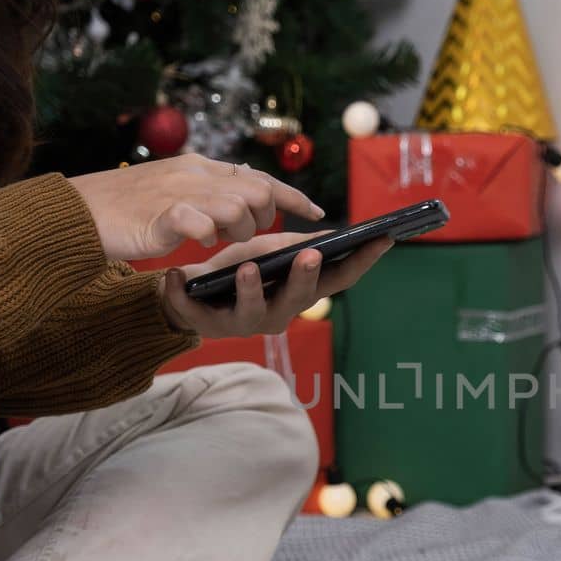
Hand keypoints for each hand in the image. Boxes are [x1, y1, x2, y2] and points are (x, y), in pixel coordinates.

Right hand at [68, 154, 323, 260]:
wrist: (77, 212)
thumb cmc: (126, 209)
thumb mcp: (175, 191)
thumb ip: (209, 192)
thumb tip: (247, 201)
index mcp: (199, 167)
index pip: (259, 176)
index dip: (292, 196)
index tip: (318, 212)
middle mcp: (194, 174)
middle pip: (257, 192)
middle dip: (263, 220)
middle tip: (244, 236)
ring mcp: (179, 193)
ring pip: (239, 206)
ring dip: (238, 230)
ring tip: (218, 240)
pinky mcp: (162, 216)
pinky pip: (203, 224)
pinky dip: (209, 237)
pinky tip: (198, 243)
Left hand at [155, 231, 393, 337]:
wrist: (190, 292)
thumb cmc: (239, 271)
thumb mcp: (270, 252)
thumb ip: (299, 246)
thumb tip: (335, 235)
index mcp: (299, 293)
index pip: (339, 279)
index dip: (363, 261)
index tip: (384, 238)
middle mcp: (278, 314)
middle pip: (298, 300)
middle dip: (305, 278)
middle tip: (311, 255)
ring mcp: (243, 323)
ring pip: (252, 311)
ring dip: (251, 289)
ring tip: (247, 267)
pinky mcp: (205, 324)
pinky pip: (195, 311)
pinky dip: (184, 293)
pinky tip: (176, 274)